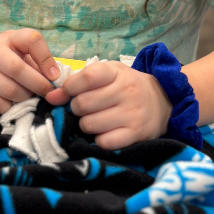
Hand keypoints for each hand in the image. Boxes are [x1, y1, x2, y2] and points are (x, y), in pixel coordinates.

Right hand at [0, 28, 60, 112]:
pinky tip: (13, 103)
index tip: (54, 76)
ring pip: (9, 90)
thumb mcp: (22, 51)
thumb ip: (39, 62)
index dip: (46, 59)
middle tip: (47, 93)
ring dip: (25, 97)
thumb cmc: (6, 58)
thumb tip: (56, 80)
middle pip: (18, 69)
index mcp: (8, 38)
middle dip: (38, 85)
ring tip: (29, 96)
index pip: (31, 40)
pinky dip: (10, 107)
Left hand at [48, 60, 171, 150]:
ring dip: (86, 124)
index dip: (70, 88)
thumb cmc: (126, 86)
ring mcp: (133, 114)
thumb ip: (77, 83)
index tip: (69, 93)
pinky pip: (104, 142)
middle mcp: (127, 91)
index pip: (86, 78)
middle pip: (82, 104)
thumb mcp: (105, 75)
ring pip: (89, 124)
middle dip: (77, 109)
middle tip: (86, 109)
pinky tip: (106, 131)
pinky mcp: (136, 134)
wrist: (163, 101)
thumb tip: (51, 97)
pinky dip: (99, 139)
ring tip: (96, 119)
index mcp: (116, 72)